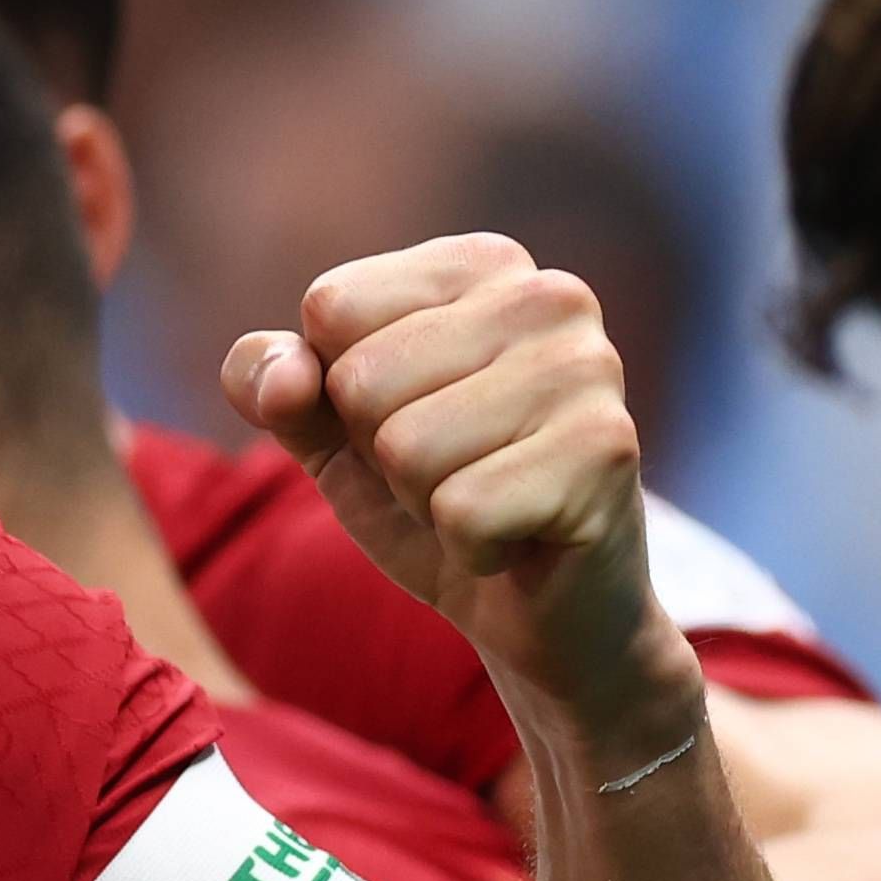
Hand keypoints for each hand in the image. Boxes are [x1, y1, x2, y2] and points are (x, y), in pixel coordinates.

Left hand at [224, 237, 698, 772]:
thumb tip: (283, 373)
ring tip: (485, 504)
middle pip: (361, 380)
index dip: (341, 393)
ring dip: (427, 504)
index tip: (412, 421)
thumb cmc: (435, 501)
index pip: (331, 307)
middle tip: (454, 475)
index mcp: (483, 264)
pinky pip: (462, 512)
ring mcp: (587, 368)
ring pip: (405, 449)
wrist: (543, 617)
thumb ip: (273, 384)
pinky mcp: (607, 450)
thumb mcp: (330, 435)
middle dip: (384, 457)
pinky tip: (519, 539)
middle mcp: (548, 295)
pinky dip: (471, 548)